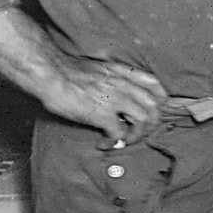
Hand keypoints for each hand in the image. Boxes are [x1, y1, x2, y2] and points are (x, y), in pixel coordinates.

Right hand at [43, 56, 167, 145]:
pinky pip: (118, 134)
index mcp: (123, 72)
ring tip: (124, 141)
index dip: (160, 99)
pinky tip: (104, 144)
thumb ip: (114, 79)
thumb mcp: (100, 68)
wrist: (52, 74)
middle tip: (141, 132)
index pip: (154, 84)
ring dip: (136, 135)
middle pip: (153, 106)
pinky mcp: (103, 114)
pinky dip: (113, 142)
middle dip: (152, 123)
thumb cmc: (68, 71)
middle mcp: (124, 85)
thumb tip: (118, 95)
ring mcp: (115, 99)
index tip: (157, 109)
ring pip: (142, 121)